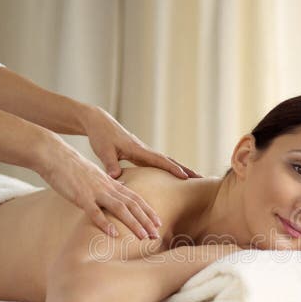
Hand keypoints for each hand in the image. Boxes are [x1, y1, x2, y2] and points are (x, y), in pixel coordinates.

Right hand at [38, 134, 161, 238]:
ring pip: (119, 209)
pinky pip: (94, 212)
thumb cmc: (73, 167)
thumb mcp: (96, 175)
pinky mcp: (80, 196)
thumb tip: (121, 189)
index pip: (135, 198)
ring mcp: (95, 192)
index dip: (148, 211)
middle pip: (132, 205)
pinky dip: (105, 223)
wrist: (55, 155)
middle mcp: (107, 187)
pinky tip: (113, 234)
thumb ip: (109, 184)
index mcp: (111, 183)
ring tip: (143, 237)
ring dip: (133, 223)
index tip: (158, 223)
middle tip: (157, 235)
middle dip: (146, 221)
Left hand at [83, 106, 200, 179]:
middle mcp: (144, 150)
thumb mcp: (103, 151)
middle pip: (168, 160)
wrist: (99, 123)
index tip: (185, 176)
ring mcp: (143, 152)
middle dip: (184, 169)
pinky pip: (157, 163)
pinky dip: (168, 168)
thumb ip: (110, 164)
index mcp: (137, 149)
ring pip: (165, 161)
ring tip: (194, 178)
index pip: (159, 160)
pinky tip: (173, 176)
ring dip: (179, 169)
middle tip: (201, 178)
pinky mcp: (140, 154)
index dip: (172, 168)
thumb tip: (116, 177)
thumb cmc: (101, 136)